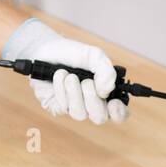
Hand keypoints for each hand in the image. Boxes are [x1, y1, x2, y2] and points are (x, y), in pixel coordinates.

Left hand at [1, 18, 127, 124]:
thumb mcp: (93, 55)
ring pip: (80, 113)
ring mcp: (75, 107)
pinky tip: (59, 75)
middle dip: (92, 98)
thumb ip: (105, 70)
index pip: (118, 113)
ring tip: (69, 75)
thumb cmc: (73, 54)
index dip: (119, 113)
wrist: (46, 49)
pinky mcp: (58, 107)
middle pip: (100, 117)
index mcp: (105, 93)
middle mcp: (92, 104)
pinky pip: (63, 106)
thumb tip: (108, 90)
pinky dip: (61, 88)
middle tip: (86, 81)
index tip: (114, 102)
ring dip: (74, 92)